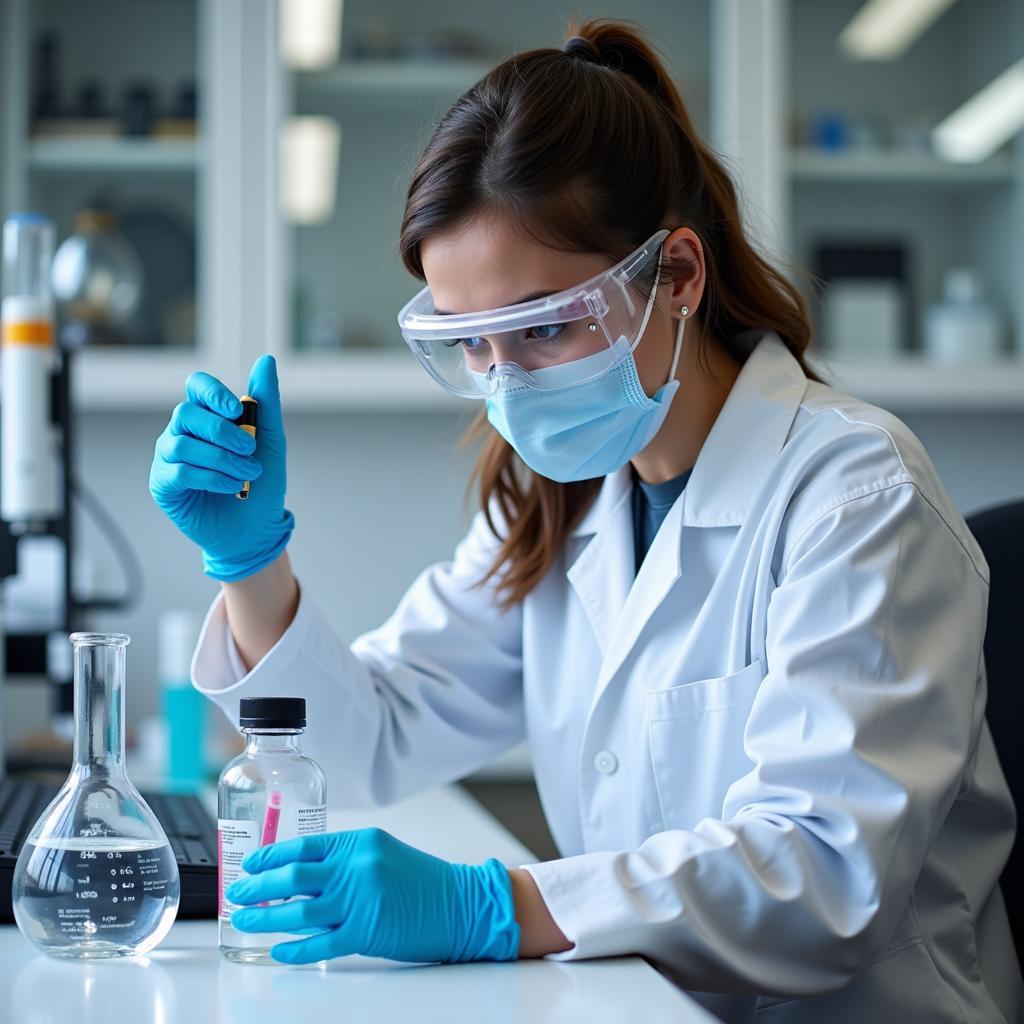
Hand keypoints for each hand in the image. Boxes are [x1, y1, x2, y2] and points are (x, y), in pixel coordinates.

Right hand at [149, 354, 294, 581]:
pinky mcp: (163, 484)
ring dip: (221, 459)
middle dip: (222, 432)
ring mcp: (169, 457)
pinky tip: (231, 488)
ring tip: (246, 475)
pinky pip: (178, 472)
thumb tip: (266, 360)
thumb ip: (266, 402)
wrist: (256, 530)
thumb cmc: (262, 485)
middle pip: (186, 413)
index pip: (197, 387)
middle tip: (250, 451)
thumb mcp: (271, 441)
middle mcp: (183, 432)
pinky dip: (210, 478)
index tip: (236, 410)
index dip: (212, 392)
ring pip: (182, 444)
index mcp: (208, 416)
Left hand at [226, 828, 519, 965]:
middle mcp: (356, 866)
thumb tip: (300, 876)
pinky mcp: (366, 932)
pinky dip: (295, 949)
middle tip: (238, 893)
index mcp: (359, 842)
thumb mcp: (383, 855)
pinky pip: (319, 943)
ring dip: (265, 917)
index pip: (303, 846)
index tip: (250, 865)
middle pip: (292, 876)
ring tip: (245, 921)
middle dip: (258, 886)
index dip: (270, 857)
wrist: (462, 904)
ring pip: (298, 910)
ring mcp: (360, 899)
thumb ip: (346, 860)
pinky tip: (279, 951)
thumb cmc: (423, 881)